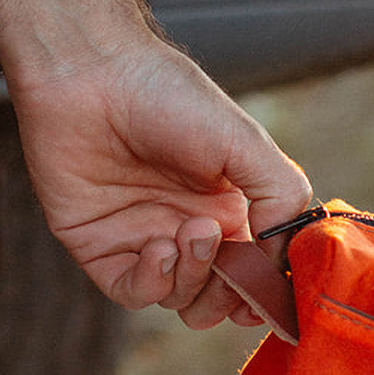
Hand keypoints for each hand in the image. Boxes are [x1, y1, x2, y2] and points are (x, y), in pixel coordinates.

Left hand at [9, 36, 311, 328]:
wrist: (91, 75)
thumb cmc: (170, 98)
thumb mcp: (247, 143)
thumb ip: (282, 197)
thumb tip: (279, 255)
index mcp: (230, 207)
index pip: (256, 270)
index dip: (265, 289)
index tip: (270, 290)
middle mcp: (188, 228)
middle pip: (220, 296)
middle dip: (230, 292)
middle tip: (228, 261)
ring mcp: (144, 240)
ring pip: (180, 299)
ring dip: (194, 278)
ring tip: (191, 231)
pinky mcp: (100, 247)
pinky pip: (133, 292)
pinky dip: (153, 281)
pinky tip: (159, 246)